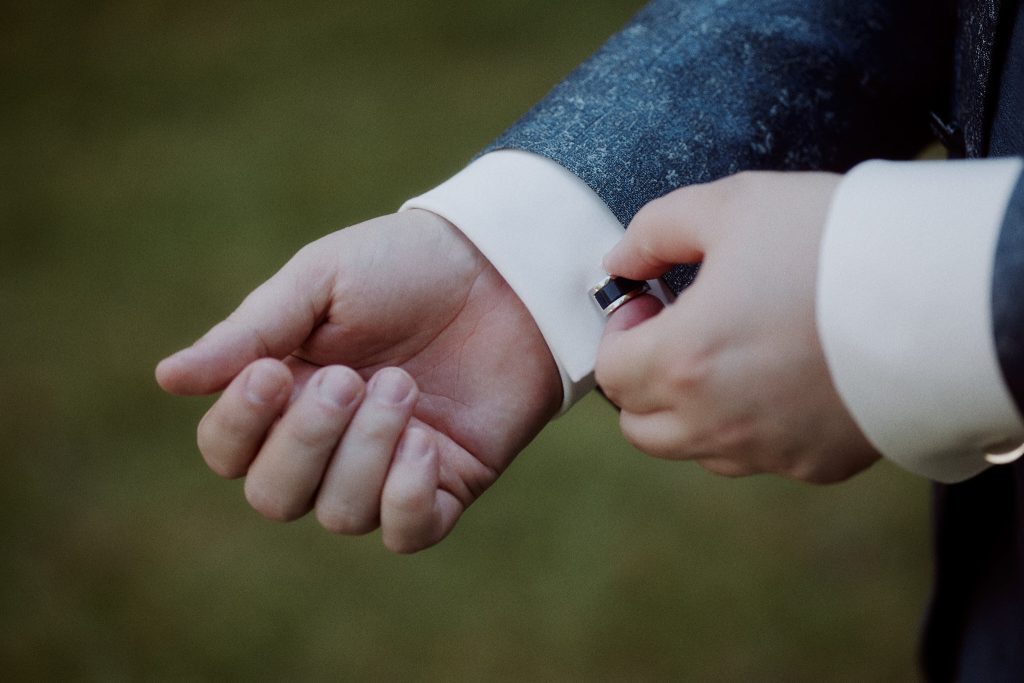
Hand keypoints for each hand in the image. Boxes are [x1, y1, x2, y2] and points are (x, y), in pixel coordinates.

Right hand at [156, 210, 560, 550]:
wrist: (504, 270)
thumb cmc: (405, 266)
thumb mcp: (322, 281)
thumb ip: (253, 332)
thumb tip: (168, 379)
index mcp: (286, 391)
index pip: (227, 450)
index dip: (239, 425)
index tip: (274, 371)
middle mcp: (329, 441)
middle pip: (273, 496)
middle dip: (305, 441)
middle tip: (350, 378)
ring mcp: (385, 468)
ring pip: (338, 514)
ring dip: (364, 453)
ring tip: (403, 388)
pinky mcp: (445, 485)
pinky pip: (405, 535)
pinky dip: (405, 498)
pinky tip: (424, 442)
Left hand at [596, 172, 879, 482]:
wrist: (941, 292)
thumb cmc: (829, 242)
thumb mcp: (731, 207)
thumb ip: (654, 231)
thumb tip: (620, 261)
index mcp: (683, 361)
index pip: (612, 372)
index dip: (621, 332)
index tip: (652, 301)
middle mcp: (716, 423)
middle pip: (641, 427)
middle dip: (644, 380)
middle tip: (680, 331)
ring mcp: (768, 451)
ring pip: (695, 450)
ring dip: (692, 411)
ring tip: (733, 353)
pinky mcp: (816, 463)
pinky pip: (759, 457)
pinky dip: (752, 427)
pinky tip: (785, 378)